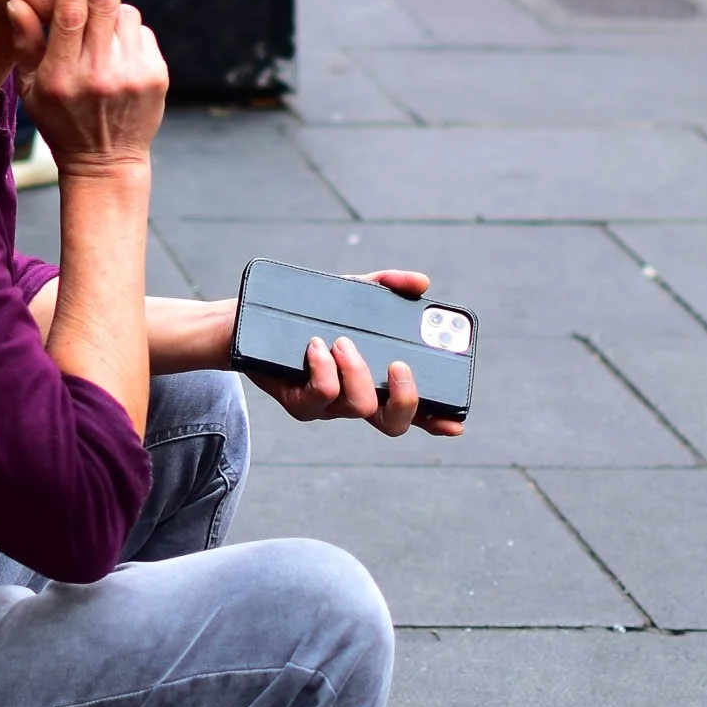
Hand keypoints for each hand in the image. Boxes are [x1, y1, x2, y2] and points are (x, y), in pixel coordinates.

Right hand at [7, 0, 167, 173]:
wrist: (107, 161)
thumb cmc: (61, 120)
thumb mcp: (31, 88)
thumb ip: (25, 44)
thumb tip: (16, 1)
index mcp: (60, 75)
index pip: (70, 15)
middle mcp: (97, 74)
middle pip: (105, 5)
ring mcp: (130, 76)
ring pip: (126, 16)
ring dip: (115, 11)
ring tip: (103, 37)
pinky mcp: (156, 77)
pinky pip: (143, 33)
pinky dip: (131, 33)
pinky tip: (120, 55)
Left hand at [249, 269, 465, 438]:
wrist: (249, 322)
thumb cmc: (308, 311)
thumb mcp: (350, 293)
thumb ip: (385, 286)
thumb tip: (421, 283)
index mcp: (375, 379)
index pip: (414, 407)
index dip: (437, 419)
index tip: (457, 421)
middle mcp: (355, 398)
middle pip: (393, 424)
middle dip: (405, 398)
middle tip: (398, 365)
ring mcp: (327, 406)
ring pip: (358, 407)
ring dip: (356, 371)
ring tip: (341, 340)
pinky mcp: (298, 403)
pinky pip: (321, 398)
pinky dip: (324, 369)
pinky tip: (315, 345)